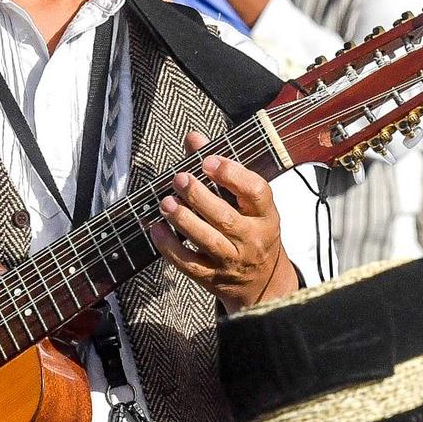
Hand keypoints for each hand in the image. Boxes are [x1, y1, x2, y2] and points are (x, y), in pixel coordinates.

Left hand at [152, 131, 297, 311]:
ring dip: (184, 220)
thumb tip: (194, 138)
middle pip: (225, 217)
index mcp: (265, 215)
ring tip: (166, 202)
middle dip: (199, 196)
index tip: (209, 160)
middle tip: (179, 178)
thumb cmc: (252, 231)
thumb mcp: (248, 202)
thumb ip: (221, 169)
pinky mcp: (213, 277)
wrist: (263, 283)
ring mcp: (232, 260)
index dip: (232, 174)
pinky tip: (156, 228)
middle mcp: (252, 238)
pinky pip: (189, 263)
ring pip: (208, 240)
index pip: (256, 192)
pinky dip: (170, 247)